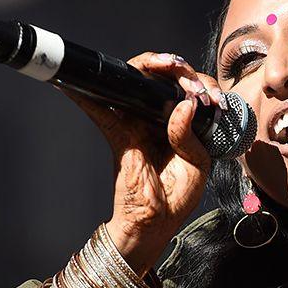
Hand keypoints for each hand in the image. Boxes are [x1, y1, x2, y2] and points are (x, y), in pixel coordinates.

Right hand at [58, 52, 222, 274]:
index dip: (202, 85)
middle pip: (161, 78)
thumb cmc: (177, 195)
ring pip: (134, 82)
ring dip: (150, 65)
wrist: (156, 223)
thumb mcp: (197, 163)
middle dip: (178, 67)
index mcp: (181, 123)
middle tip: (191, 79)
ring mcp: (136, 123)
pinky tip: (75, 83)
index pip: (190, 91)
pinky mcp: (119, 135)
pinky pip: (101, 111)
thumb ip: (190, 134)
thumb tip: (185, 105)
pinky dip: (85, 95)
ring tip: (167, 63)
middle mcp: (157, 118)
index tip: (212, 98)